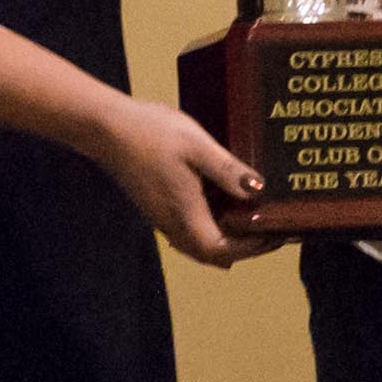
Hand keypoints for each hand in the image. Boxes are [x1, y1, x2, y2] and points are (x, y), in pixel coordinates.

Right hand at [88, 92, 263, 267]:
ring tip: (253, 223)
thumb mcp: (197, 146)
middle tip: (272, 231)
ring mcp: (162, 218)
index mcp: (185, 214)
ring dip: (227, 242)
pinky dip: (211, 231)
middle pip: (212, 255)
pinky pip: (188, 233)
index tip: (276, 234)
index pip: (223, 250)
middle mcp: (172, 224)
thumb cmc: (151, 132)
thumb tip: (258, 191)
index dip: (252, 248)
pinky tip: (223, 210)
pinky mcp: (156, 208)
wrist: (105, 127)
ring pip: (199, 247)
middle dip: (245, 249)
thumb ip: (228, 171)